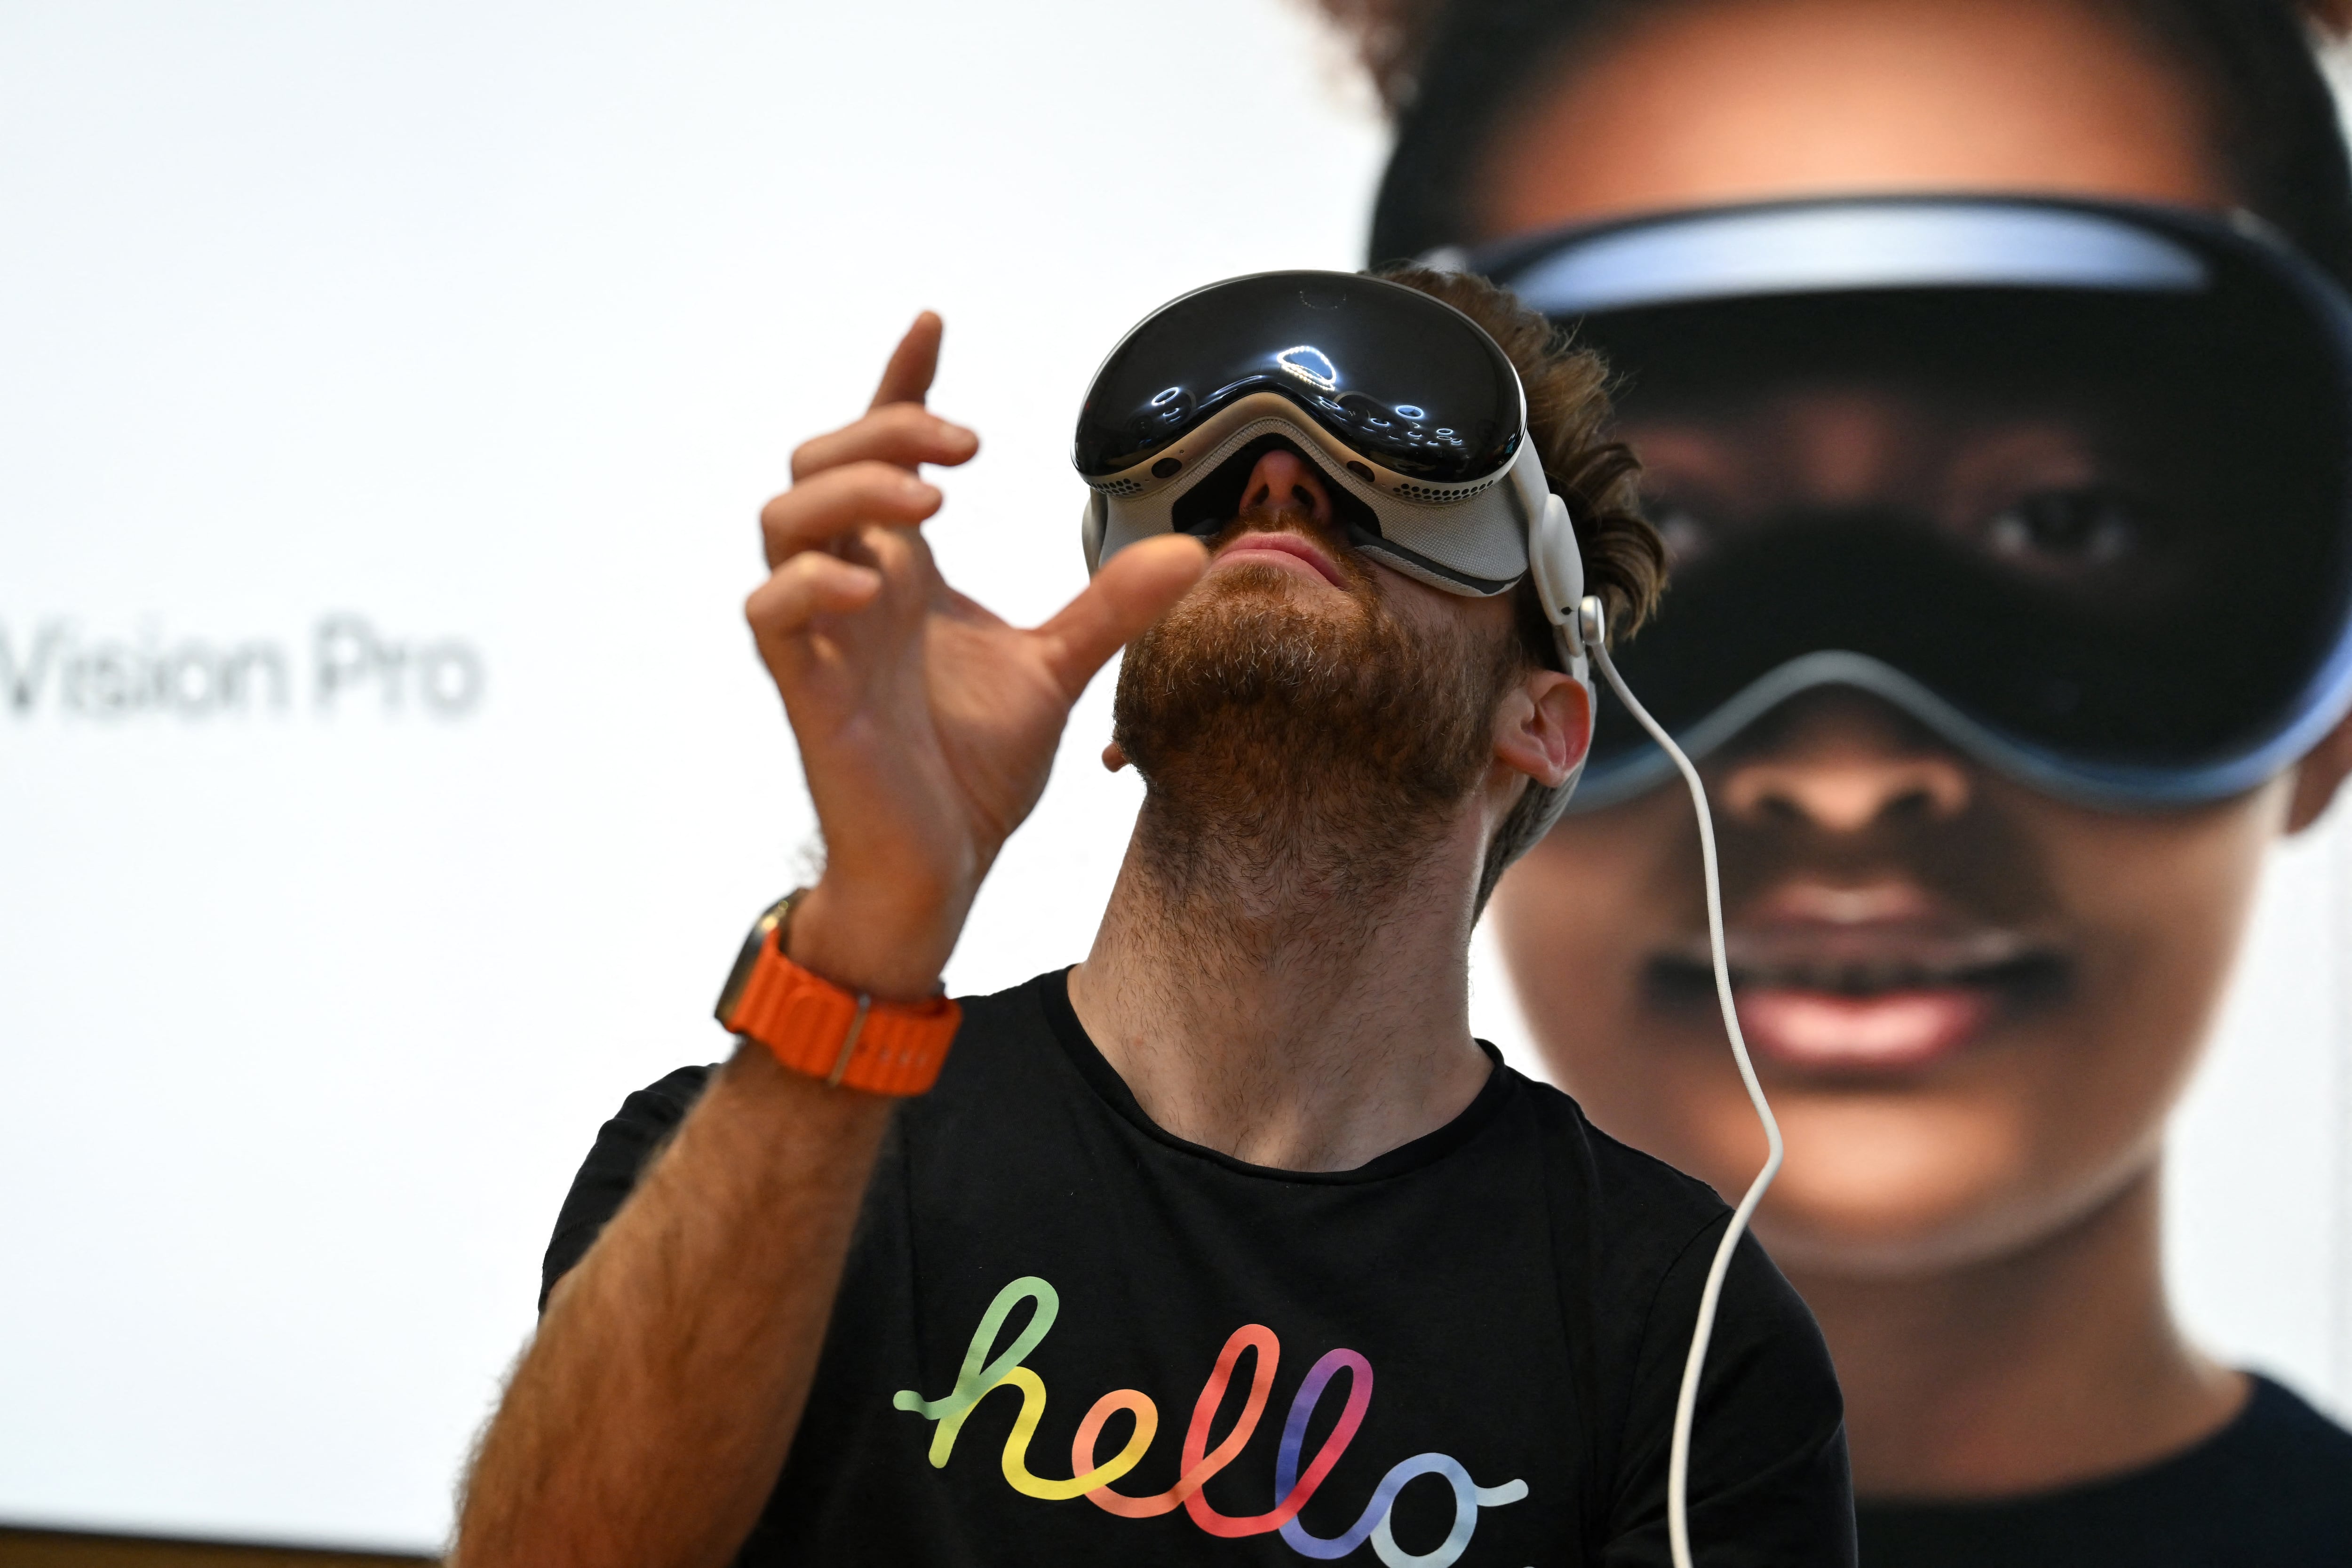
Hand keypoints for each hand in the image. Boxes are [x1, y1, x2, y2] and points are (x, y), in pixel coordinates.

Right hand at [747, 313, 1205, 999]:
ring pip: (781, 519)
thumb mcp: (1057, 671)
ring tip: (930, 504)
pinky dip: (810, 581)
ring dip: (851, 489)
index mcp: (903, 575)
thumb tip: (1189, 552)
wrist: (942, 867)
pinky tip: (870, 582)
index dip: (900, 383)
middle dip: (885, 427)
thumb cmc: (972, 772)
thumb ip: (1110, 607)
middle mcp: (855, 588)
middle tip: (965, 447)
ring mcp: (823, 635)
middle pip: (820, 462)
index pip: (883, 453)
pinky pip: (769, 612)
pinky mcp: (807, 688)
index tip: (935, 325)